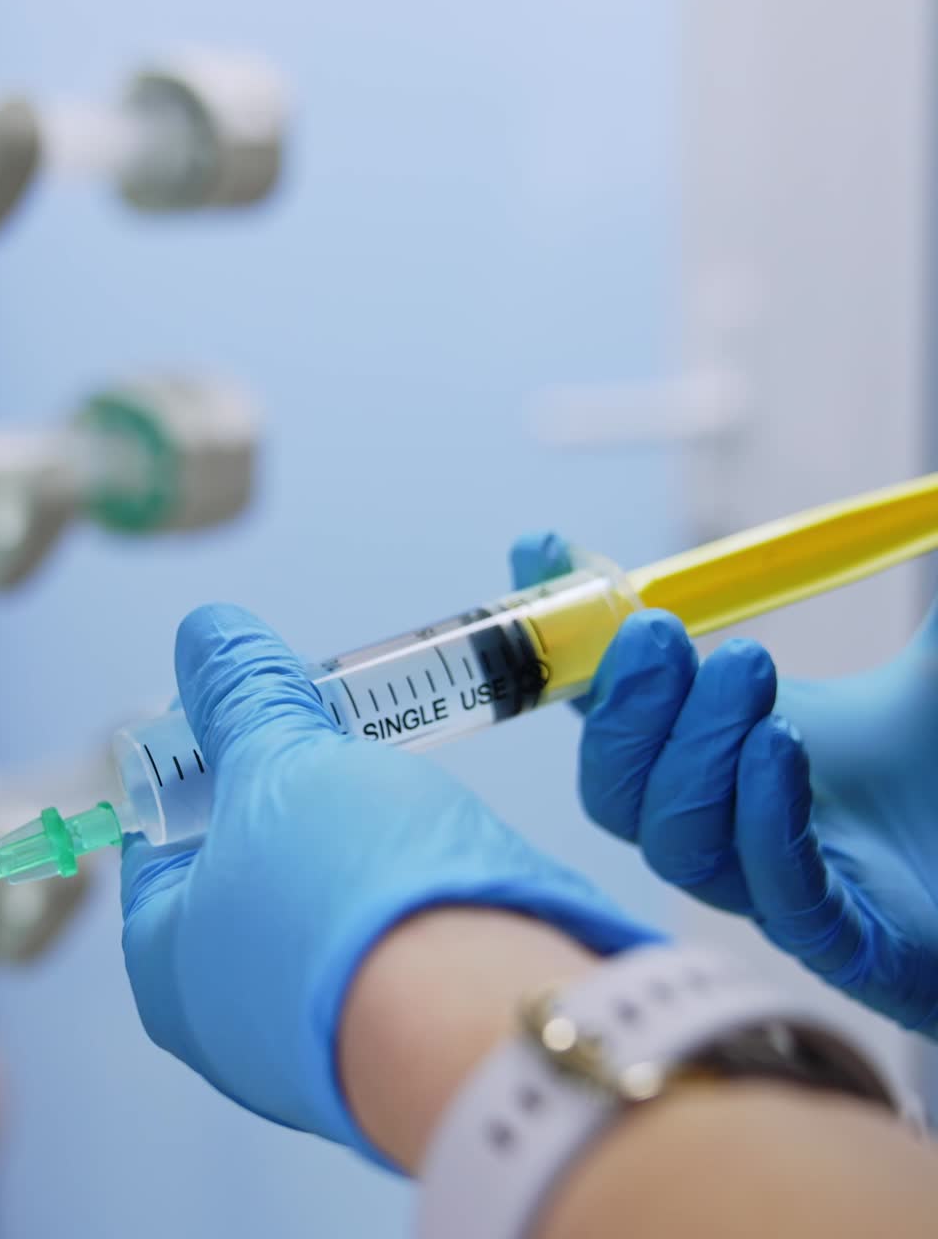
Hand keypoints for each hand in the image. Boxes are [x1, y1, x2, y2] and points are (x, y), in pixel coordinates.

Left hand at [120, 603, 659, 1157]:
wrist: (488, 1017)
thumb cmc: (346, 890)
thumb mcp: (281, 763)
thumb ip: (243, 696)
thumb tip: (205, 629)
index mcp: (167, 963)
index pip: (159, 839)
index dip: (201, 763)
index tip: (249, 715)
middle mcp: (231, 1019)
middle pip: (246, 868)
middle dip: (288, 796)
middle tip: (325, 736)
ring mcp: (319, 1038)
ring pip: (321, 904)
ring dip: (352, 840)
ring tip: (382, 784)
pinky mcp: (401, 1040)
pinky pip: (383, 943)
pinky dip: (398, 892)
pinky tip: (427, 851)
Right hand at [513, 533, 937, 1036]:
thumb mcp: (924, 662)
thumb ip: (878, 586)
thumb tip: (904, 495)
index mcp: (722, 761)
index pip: (616, 708)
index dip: (569, 640)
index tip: (545, 555)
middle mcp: (730, 834)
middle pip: (618, 794)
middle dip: (625, 709)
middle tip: (658, 630)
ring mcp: (782, 898)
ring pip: (676, 842)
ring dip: (693, 751)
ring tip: (747, 666)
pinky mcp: (852, 951)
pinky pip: (779, 897)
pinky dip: (762, 815)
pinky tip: (779, 744)